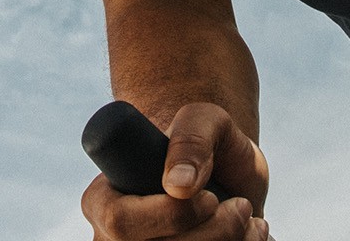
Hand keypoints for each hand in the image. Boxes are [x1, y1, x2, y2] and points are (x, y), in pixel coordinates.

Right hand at [82, 102, 271, 239]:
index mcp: (103, 198)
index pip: (120, 221)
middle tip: (241, 206)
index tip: (209, 197)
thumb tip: (178, 184)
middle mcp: (112, 238)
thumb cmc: (206, 142)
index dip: (169, 215)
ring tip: (247, 215)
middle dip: (212, 232)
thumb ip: (192, 137)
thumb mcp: (204, 121)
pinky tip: (247, 235)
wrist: (227, 175)